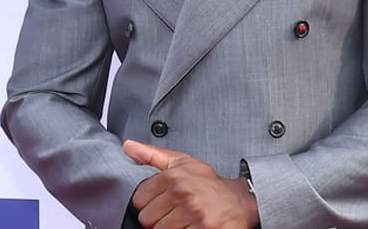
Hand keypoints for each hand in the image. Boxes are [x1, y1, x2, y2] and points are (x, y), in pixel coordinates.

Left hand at [123, 140, 258, 228]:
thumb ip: (152, 155)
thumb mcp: (182, 163)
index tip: (161, 202)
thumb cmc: (208, 183)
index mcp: (174, 176)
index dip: (148, 203)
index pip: (138, 199)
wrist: (239, 201)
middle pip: (147, 219)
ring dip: (171, 228)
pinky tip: (192, 226)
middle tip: (174, 213)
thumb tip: (129, 146)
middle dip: (158, 218)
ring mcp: (193, 212)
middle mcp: (182, 192)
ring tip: (184, 220)